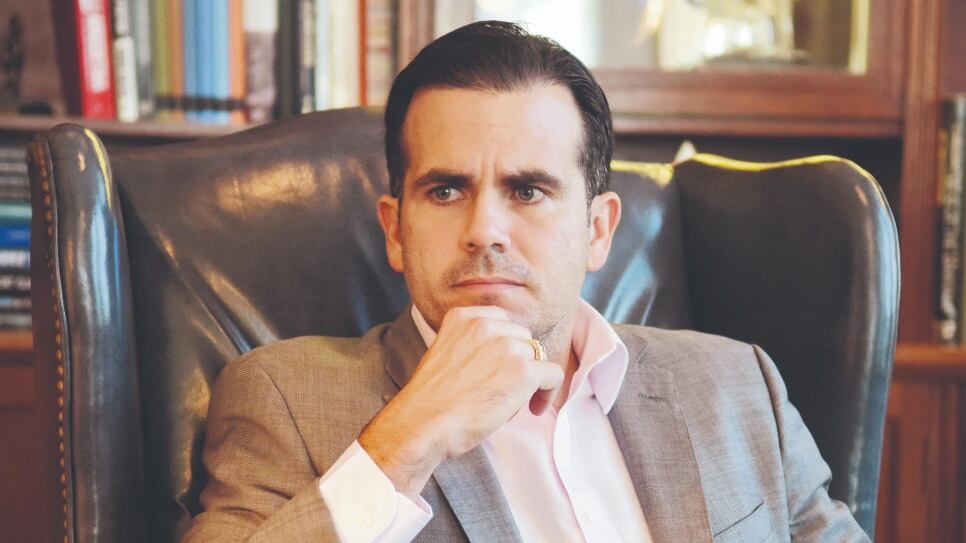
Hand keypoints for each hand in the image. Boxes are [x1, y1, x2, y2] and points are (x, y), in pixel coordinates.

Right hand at [358, 306, 563, 496]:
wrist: (423, 423)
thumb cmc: (430, 400)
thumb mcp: (444, 353)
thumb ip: (471, 344)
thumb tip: (498, 357)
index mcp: (463, 317)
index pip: (502, 322)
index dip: (506, 346)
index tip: (501, 367)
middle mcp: (486, 325)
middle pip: (522, 338)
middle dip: (517, 361)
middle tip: (503, 389)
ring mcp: (506, 346)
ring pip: (536, 356)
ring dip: (529, 379)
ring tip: (509, 402)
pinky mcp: (523, 370)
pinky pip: (553, 374)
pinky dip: (548, 392)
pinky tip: (534, 408)